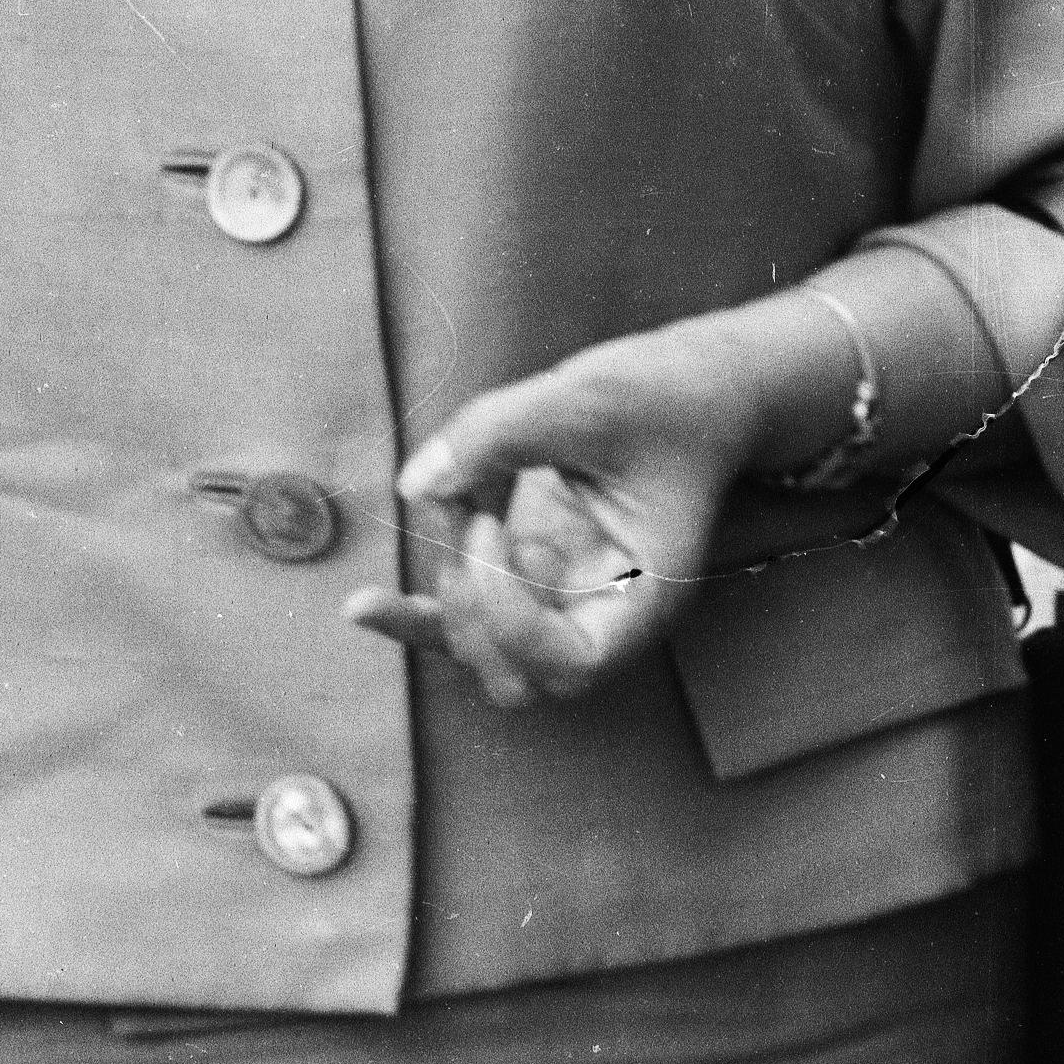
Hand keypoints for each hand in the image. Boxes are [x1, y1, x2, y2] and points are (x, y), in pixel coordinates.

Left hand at [354, 320, 764, 707]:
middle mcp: (603, 611)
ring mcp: (563, 596)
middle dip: (473, 609)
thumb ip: (500, 433)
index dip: (515, 619)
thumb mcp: (591, 397)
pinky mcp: (529, 572)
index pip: (575, 662)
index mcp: (647, 593)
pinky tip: (366, 605)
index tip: (490, 529)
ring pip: (483, 652)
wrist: (696, 387)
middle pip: (520, 675)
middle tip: (469, 515)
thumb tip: (416, 485)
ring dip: (446, 594)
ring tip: (449, 503)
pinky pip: (466, 615)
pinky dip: (418, 609)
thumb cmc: (669, 396)